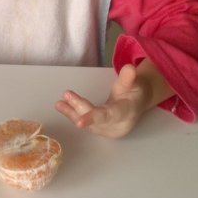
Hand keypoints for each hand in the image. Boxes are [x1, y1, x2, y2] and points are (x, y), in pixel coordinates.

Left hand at [55, 62, 172, 137]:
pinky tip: (62, 107)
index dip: (94, 118)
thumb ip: (129, 77)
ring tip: (59, 104)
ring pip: (88, 124)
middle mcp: (118, 125)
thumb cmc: (135, 91)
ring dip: (72, 113)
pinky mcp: (101, 130)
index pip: (110, 116)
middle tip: (66, 95)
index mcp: (127, 112)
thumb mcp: (134, 82)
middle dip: (80, 108)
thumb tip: (130, 67)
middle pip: (96, 119)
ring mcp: (109, 130)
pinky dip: (73, 115)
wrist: (138, 103)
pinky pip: (86, 124)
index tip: (79, 122)